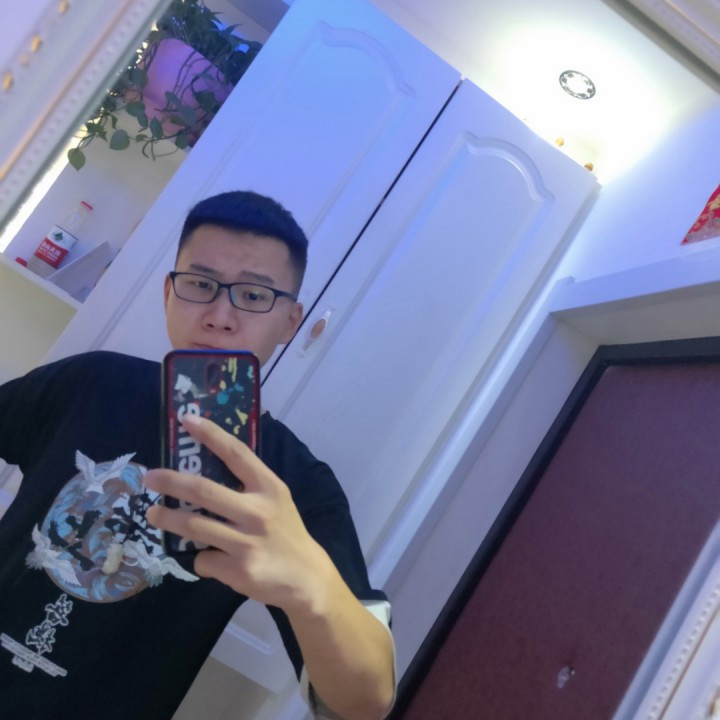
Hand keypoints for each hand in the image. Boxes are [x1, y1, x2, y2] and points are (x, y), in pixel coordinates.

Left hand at [144, 413, 333, 611]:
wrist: (307, 578)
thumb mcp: (276, 501)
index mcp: (269, 488)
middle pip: (204, 491)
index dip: (211, 434)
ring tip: (153, 515)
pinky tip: (209, 558)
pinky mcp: (238, 570)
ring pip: (193, 526)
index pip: (236, 454)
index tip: (187, 419)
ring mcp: (247, 542)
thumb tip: (204, 473)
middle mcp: (258, 512)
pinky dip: (200, 558)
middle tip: (149, 477)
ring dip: (167, 519)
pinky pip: (203, 559)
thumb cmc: (286, 534)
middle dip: (171, 482)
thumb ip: (248, 487)